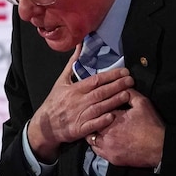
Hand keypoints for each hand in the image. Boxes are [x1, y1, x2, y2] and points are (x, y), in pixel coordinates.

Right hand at [27, 46, 134, 162]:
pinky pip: (93, 125)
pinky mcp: (79, 129)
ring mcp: (79, 115)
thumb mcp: (61, 81)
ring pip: (99, 107)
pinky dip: (102, 121)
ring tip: (127, 95)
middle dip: (117, 86)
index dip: (111, 75)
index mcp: (75, 89)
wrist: (44, 124)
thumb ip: (72, 64)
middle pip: (101, 92)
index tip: (124, 72)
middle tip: (131, 81)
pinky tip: (112, 117)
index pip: (96, 80)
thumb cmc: (54, 101)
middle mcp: (78, 101)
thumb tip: (79, 46)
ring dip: (114, 101)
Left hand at [91, 88, 164, 168]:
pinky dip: (97, 145)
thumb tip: (122, 87)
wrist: (160, 147)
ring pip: (91, 139)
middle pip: (91, 125)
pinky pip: (97, 151)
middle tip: (95, 117)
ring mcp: (107, 147)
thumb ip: (130, 94)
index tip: (100, 107)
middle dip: (94, 120)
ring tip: (98, 129)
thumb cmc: (151, 125)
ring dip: (94, 133)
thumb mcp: (142, 104)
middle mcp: (106, 134)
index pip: (98, 110)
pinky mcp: (111, 158)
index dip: (98, 108)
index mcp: (112, 118)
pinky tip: (102, 140)